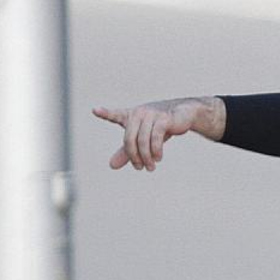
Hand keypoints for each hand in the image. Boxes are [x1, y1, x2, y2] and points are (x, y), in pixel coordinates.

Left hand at [92, 97, 224, 170]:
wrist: (183, 115)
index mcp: (131, 116)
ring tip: (151, 167)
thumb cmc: (160, 126)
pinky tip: (158, 157)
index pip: (116, 115)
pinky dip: (156, 150)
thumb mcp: (142, 139)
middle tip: (141, 168)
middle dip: (134, 156)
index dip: (105, 113)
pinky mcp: (163, 118)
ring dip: (146, 157)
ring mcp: (151, 114)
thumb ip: (127, 151)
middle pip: (129, 139)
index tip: (95, 110)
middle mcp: (139, 113)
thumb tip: (111, 166)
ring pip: (143, 140)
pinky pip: (155, 137)